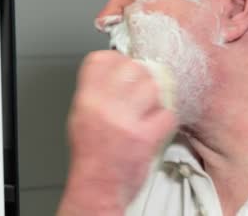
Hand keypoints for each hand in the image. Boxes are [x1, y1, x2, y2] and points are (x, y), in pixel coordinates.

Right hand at [57, 50, 176, 215]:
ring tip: (148, 107)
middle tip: (140, 87)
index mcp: (86, 100)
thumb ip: (95, 89)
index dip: (116, 59)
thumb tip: (114, 68)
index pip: (101, 59)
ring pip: (153, 87)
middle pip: (132, 67)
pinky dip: (165, 119)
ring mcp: (126, 122)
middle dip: (140, 75)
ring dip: (155, 96)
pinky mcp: (145, 137)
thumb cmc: (90, 155)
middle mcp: (104, 107)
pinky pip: (167, 114)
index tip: (122, 66)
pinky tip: (156, 124)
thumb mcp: (81, 114)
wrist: (97, 187)